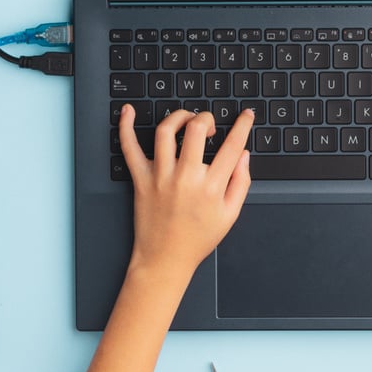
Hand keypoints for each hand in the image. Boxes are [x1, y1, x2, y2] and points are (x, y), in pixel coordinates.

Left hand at [118, 106, 253, 281]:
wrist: (165, 259)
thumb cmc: (197, 239)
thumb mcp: (230, 215)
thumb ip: (241, 182)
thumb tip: (244, 155)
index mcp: (211, 187)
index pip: (232, 146)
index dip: (242, 125)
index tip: (246, 115)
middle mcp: (186, 178)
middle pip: (197, 129)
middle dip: (207, 118)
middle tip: (209, 125)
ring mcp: (161, 177)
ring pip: (166, 131)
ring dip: (178, 117)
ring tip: (185, 120)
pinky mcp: (141, 180)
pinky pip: (129, 148)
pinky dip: (126, 127)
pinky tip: (128, 112)